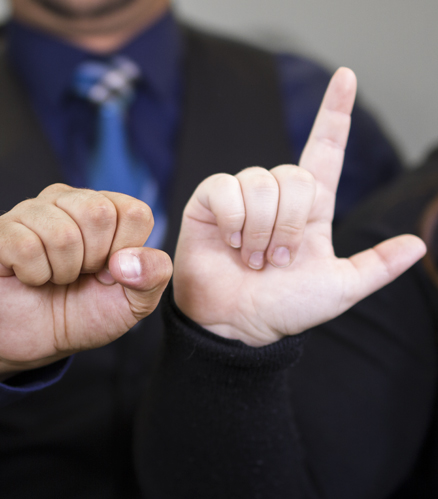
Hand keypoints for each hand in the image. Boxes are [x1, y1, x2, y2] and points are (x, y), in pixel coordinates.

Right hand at [0, 184, 172, 378]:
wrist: (37, 343)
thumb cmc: (83, 313)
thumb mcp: (132, 303)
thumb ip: (153, 276)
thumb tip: (126, 260)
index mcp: (104, 208)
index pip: (134, 212)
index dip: (126, 253)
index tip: (108, 271)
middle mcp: (66, 200)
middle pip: (98, 212)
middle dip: (93, 261)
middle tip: (78, 275)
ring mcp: (28, 212)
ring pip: (62, 233)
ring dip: (62, 272)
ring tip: (53, 278)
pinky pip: (27, 247)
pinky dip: (34, 276)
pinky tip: (29, 278)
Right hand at [173, 68, 425, 345]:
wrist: (236, 324)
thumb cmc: (284, 308)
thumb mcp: (340, 289)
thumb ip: (376, 267)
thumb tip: (418, 245)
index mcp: (310, 209)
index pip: (324, 150)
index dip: (335, 114)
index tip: (347, 75)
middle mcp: (276, 197)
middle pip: (294, 175)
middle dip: (290, 223)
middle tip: (277, 259)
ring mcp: (242, 197)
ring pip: (261, 182)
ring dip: (260, 228)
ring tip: (252, 257)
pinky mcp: (209, 201)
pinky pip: (226, 188)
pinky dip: (233, 219)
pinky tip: (229, 242)